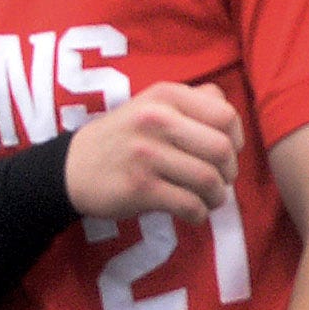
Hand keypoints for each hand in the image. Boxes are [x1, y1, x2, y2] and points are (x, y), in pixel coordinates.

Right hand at [66, 81, 243, 223]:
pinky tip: (192, 212)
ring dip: (217, 196)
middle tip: (220, 180)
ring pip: (209, 180)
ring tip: (210, 198)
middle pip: (222, 149)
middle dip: (230, 172)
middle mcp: (156, 120)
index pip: (226, 115)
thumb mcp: (152, 105)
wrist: (72, 167)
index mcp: (166, 95)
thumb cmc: (125, 137)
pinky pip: (189, 205)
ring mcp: (147, 154)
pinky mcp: (140, 188)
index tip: (227, 151)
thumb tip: (233, 122)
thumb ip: (194, 103)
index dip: (236, 138)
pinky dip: (199, 214)